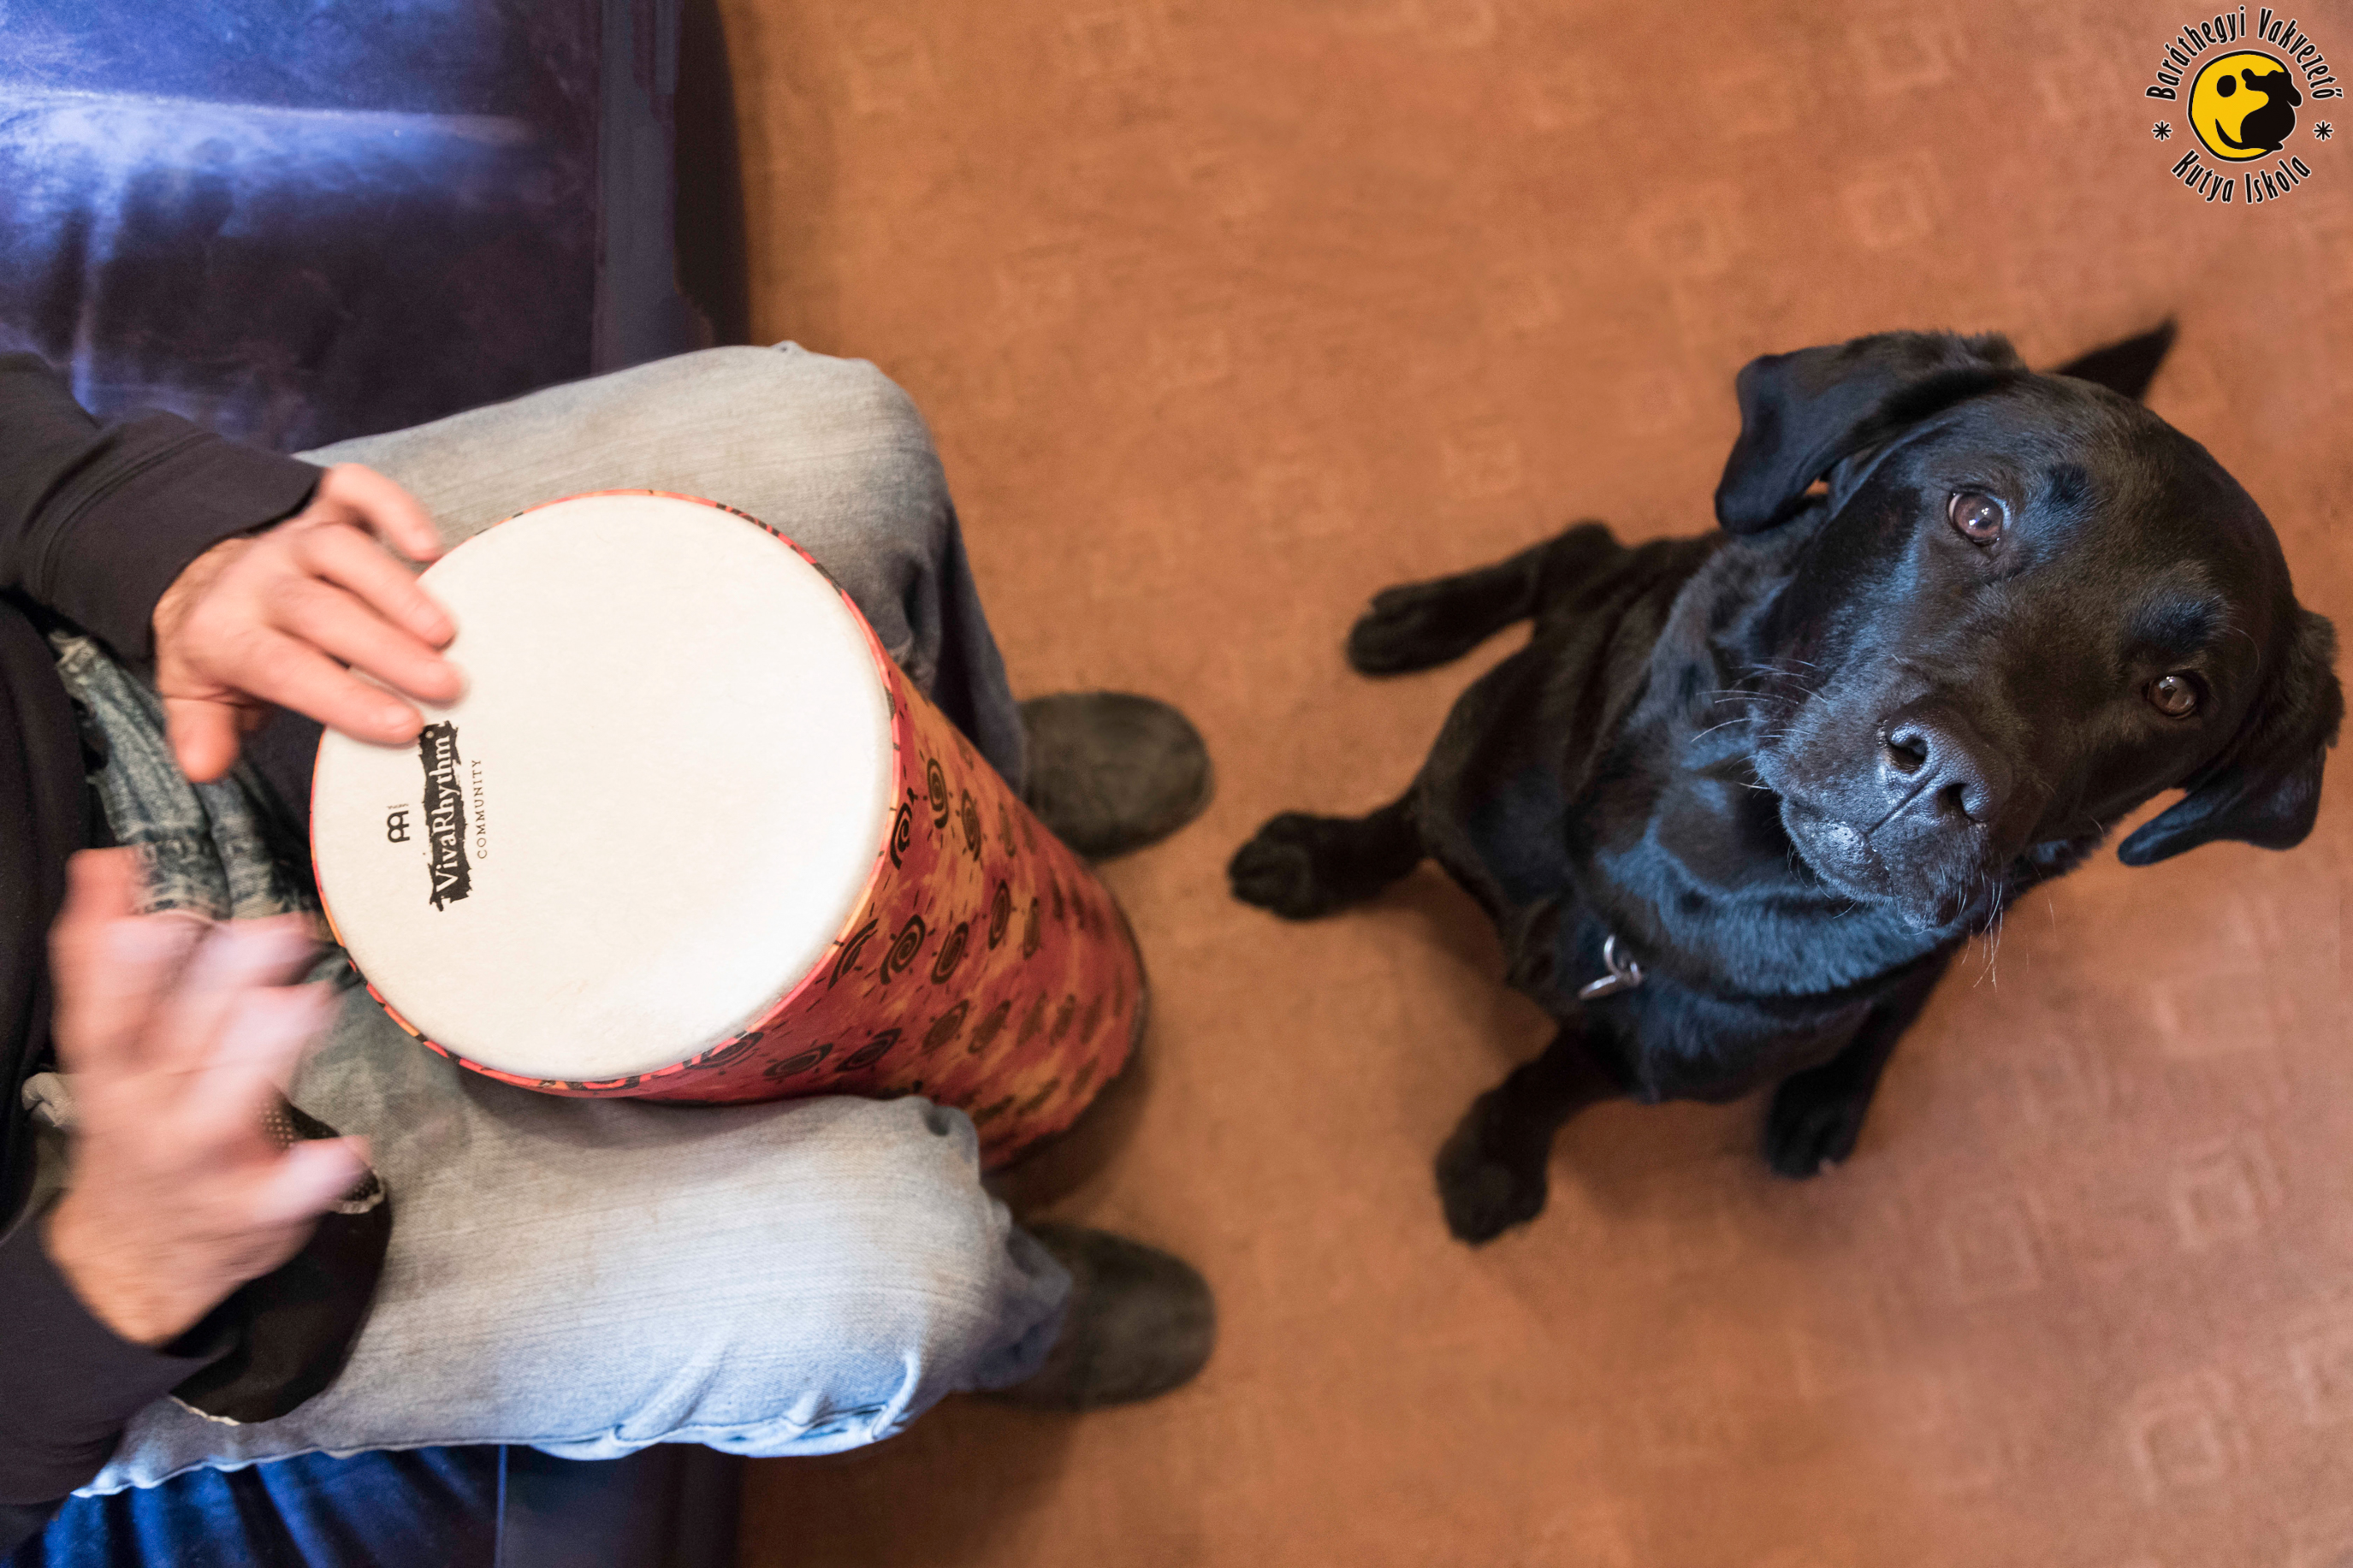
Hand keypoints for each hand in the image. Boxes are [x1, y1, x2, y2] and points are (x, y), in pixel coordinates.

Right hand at [40, 850, 363, 1348]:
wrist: (130, 1257)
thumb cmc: (136, 1127)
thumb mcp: (107, 1049)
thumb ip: (114, 962)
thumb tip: (107, 864)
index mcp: (113, 1070)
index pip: (103, 1003)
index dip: (111, 947)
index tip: (131, 883)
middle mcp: (149, 1111)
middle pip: (177, 1041)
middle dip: (219, 983)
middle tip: (271, 929)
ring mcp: (198, 1162)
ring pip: (224, 1106)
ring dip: (262, 1055)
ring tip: (302, 1005)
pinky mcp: (248, 1210)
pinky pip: (284, 1194)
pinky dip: (314, 1175)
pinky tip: (345, 1150)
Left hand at [152, 463, 461, 783]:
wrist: (210, 574)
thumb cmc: (231, 646)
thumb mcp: (199, 694)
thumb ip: (203, 732)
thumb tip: (206, 765)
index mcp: (227, 633)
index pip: (284, 667)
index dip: (345, 697)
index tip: (403, 726)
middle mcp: (261, 580)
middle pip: (321, 611)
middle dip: (386, 649)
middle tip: (445, 685)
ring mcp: (295, 539)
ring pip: (342, 551)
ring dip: (397, 589)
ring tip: (447, 632)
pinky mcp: (324, 507)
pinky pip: (352, 490)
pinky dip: (392, 507)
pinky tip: (429, 544)